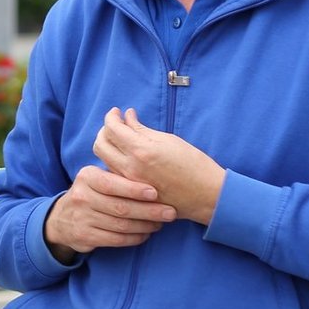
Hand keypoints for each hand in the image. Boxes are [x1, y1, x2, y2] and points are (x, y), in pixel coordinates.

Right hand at [43, 166, 175, 262]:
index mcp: (87, 177)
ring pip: (120, 225)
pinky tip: (146, 234)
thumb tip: (153, 175)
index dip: (134, 189)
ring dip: (145, 225)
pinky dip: (135, 238)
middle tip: (170, 212)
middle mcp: (82, 197)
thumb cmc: (91, 194)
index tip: (156, 192)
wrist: (62, 219)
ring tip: (161, 223)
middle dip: (149, 211)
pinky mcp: (85, 237)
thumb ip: (117, 176)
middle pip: (120, 207)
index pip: (112, 184)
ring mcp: (83, 218)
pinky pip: (116, 239)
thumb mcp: (96, 179)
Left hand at [94, 107, 224, 224]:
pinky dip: (115, 161)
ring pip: (104, 160)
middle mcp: (130, 168)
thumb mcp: (168, 140)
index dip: (111, 116)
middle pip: (100, 144)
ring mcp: (130, 183)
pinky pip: (114, 174)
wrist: (208, 196)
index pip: (111, 128)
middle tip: (117, 124)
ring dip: (109, 146)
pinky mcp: (133, 194)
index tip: (117, 112)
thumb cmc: (194, 164)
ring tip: (122, 139)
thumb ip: (142, 129)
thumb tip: (127, 116)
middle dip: (105, 130)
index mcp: (141, 151)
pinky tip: (128, 156)